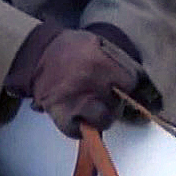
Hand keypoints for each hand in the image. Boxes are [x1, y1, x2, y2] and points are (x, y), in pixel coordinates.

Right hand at [20, 28, 146, 137]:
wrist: (35, 54)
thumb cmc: (69, 48)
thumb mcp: (96, 42)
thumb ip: (117, 58)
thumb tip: (140, 77)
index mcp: (99, 62)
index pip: (130, 82)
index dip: (126, 83)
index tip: (120, 82)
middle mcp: (88, 83)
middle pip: (118, 103)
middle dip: (115, 100)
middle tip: (105, 94)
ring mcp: (74, 101)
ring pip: (104, 120)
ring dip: (102, 116)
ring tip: (94, 107)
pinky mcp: (59, 114)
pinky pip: (78, 132)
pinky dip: (80, 128)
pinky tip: (78, 116)